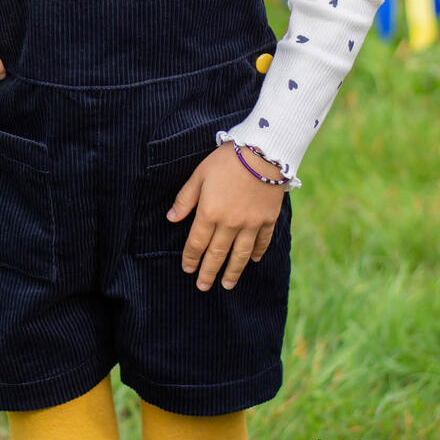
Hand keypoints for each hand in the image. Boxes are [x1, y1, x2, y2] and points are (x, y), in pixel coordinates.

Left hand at [165, 144, 285, 290]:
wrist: (262, 153)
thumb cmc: (226, 160)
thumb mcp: (199, 175)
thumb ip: (185, 199)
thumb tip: (171, 218)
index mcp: (210, 213)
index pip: (197, 242)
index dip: (191, 258)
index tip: (187, 270)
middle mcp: (230, 224)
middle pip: (217, 253)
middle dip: (208, 272)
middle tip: (203, 287)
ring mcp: (251, 224)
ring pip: (240, 254)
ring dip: (233, 271)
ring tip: (227, 284)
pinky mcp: (268, 219)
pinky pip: (262, 242)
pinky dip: (257, 253)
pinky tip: (252, 261)